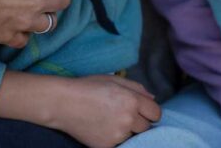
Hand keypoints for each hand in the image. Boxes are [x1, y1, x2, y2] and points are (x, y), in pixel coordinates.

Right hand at [0, 72, 159, 147]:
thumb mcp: (115, 80)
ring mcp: (117, 135)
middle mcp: (128, 119)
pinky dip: (114, 137)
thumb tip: (152, 99)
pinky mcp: (107, 146)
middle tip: (122, 113)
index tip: (141, 109)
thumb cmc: (88, 87)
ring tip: (109, 119)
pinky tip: (102, 127)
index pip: (156, 113)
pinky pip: (119, 143)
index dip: (149, 111)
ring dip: (126, 130)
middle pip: (146, 126)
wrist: (64, 103)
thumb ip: (137, 88)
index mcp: (132, 100)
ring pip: (132, 136)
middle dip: (138, 121)